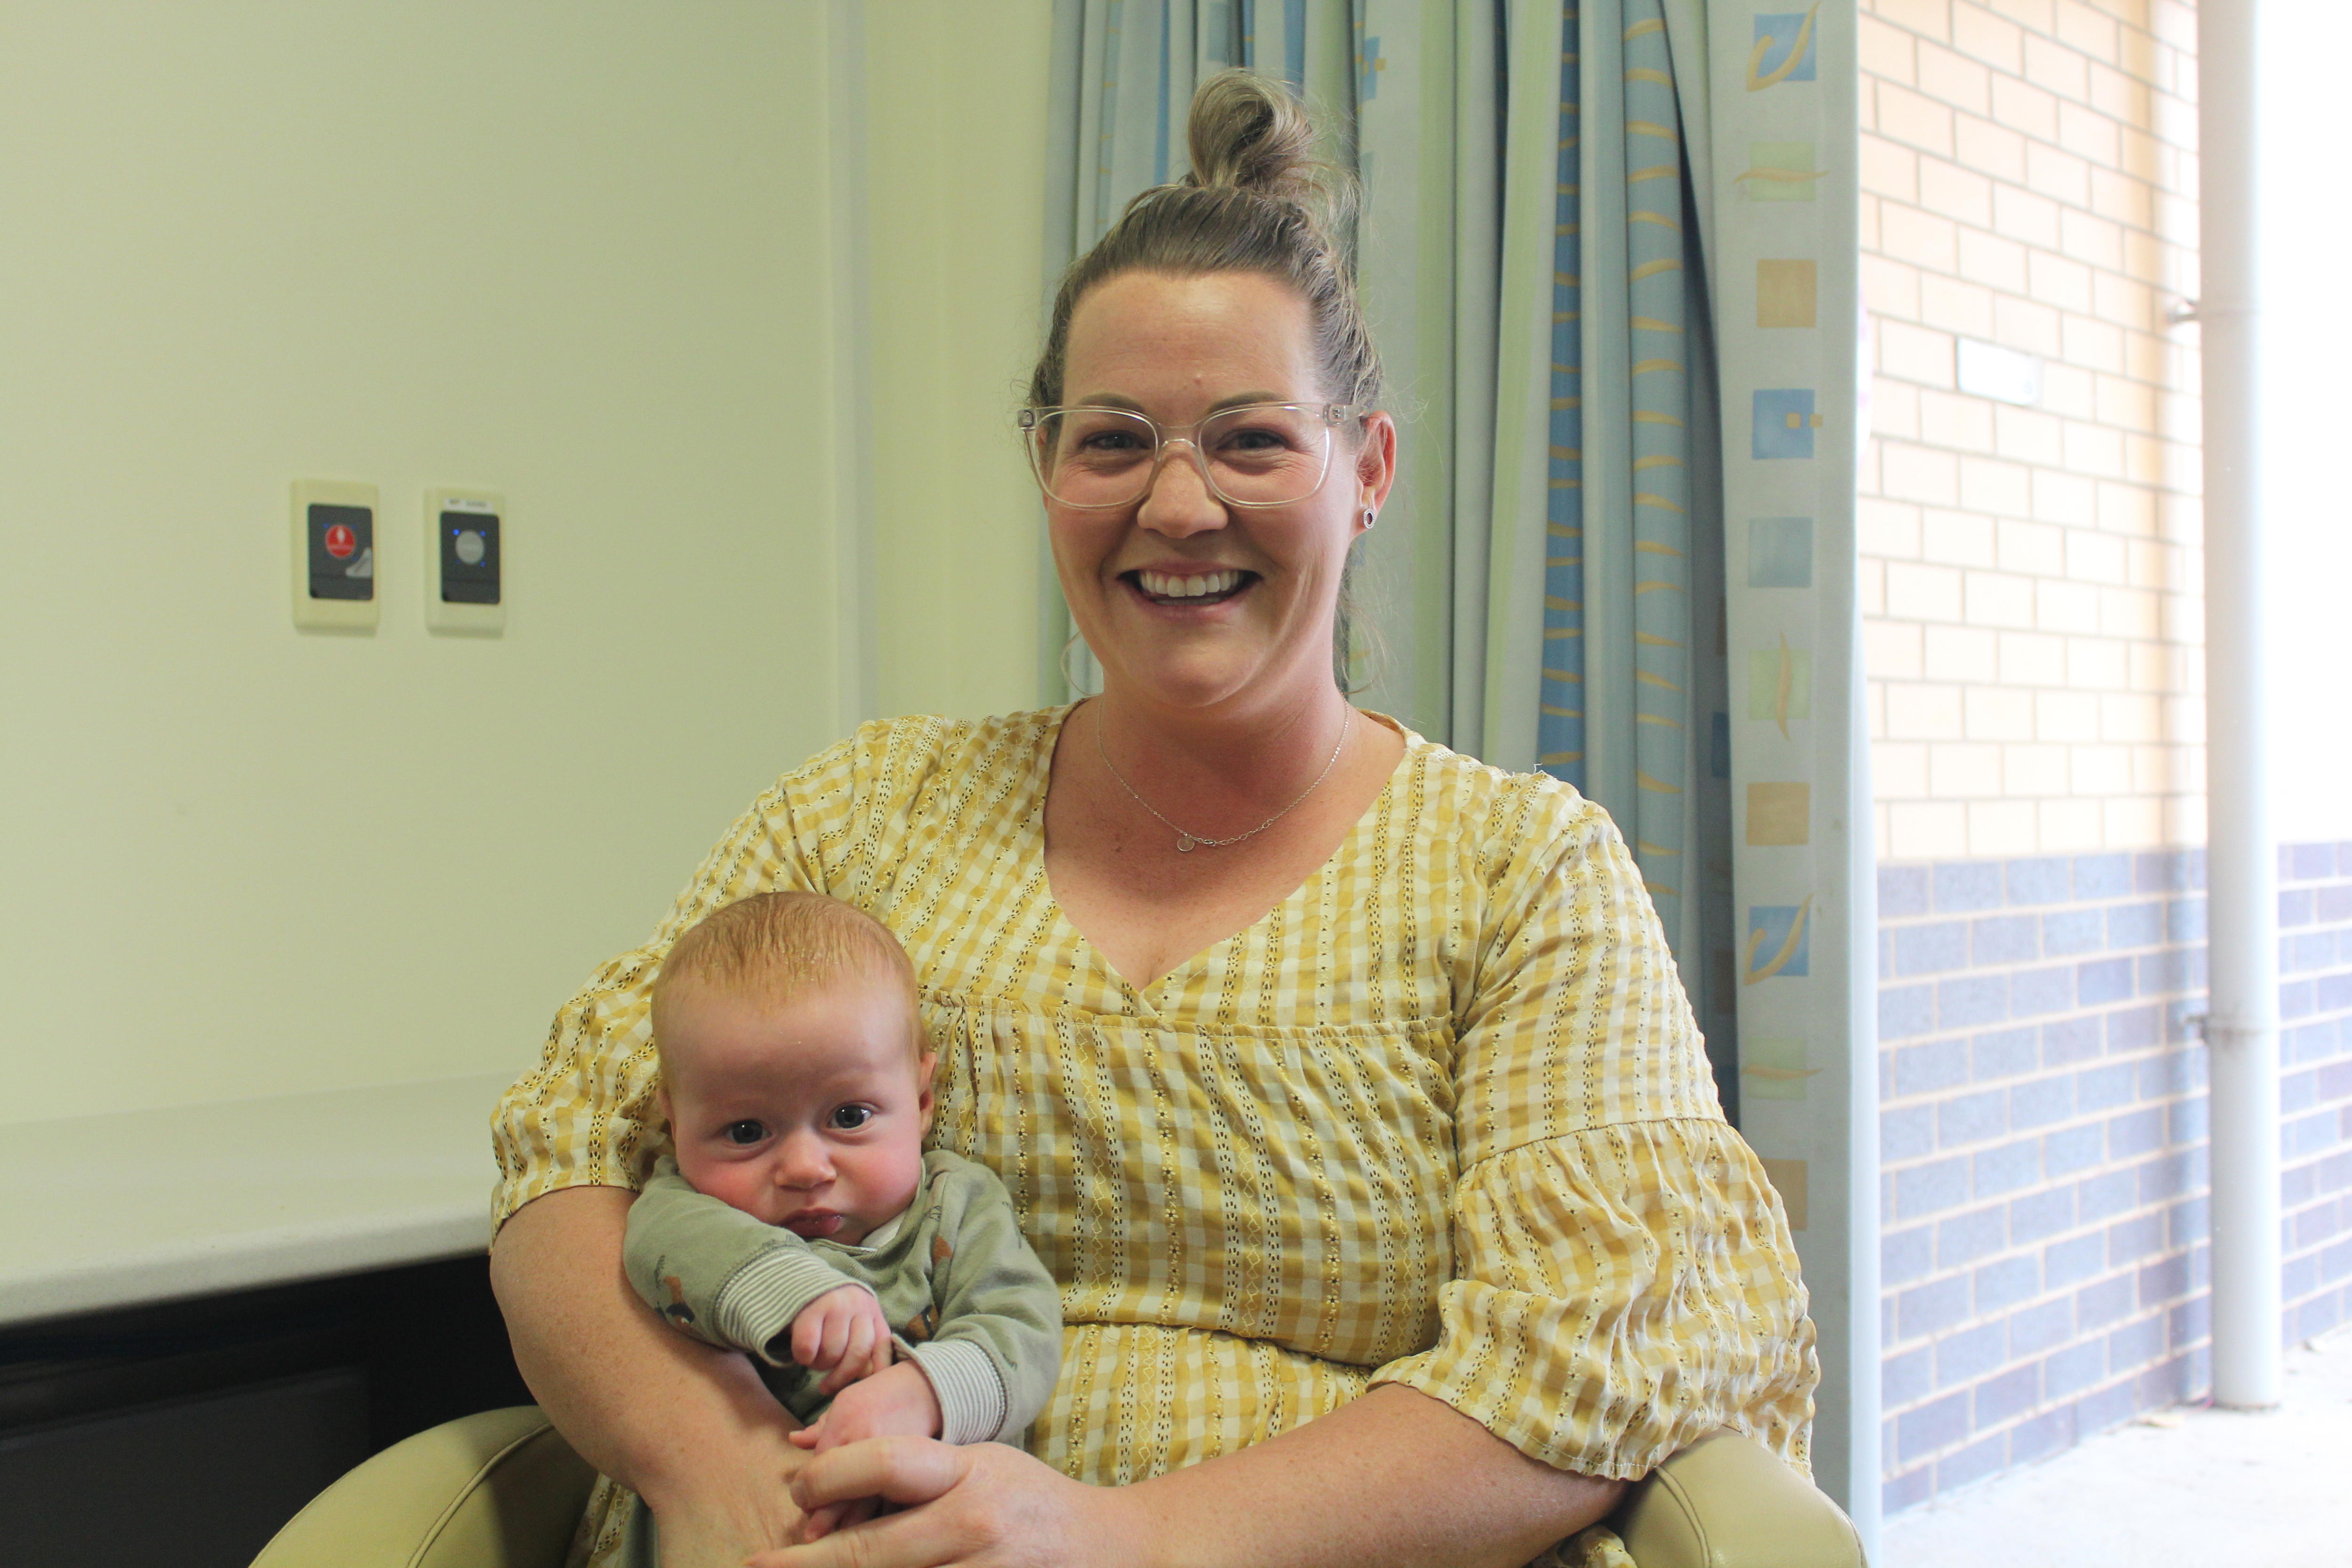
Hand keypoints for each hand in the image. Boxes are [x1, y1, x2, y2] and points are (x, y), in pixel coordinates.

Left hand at [748, 1437, 1147, 1567]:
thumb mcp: (980, 1463)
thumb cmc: (1029, 1502)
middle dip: (801, 1562)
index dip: (829, 1475)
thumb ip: (919, 1472)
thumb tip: (831, 1482)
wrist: (1109, 1549)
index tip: (798, 1490)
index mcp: (966, 1472)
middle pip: (867, 1549)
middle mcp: (970, 1523)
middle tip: (754, 1564)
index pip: (884, 1462)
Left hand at [786, 1362, 941, 1539]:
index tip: (804, 1504)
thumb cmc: (876, 1395)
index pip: (817, 1472)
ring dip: (849, 1525)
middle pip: (839, 1493)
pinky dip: (879, 1521)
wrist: (922, 1390)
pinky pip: (891, 1505)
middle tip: (811, 1534)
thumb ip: (819, 1428)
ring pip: (865, 1505)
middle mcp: (863, 1447)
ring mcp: (889, 1462)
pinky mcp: (910, 1473)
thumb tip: (793, 1440)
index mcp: (843, 1429)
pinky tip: (870, 1536)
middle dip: (824, 1518)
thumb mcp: (843, 1403)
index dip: (807, 1493)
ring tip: (836, 1544)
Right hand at [790, 1284, 892, 1396]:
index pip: (883, 1346)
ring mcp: (836, 1305)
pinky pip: (809, 1346)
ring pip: (832, 1353)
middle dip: (841, 1378)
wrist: (801, 1279)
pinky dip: (804, 1358)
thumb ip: (863, 1346)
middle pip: (857, 1354)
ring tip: (814, 1361)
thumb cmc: (831, 1311)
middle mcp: (859, 1306)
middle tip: (826, 1387)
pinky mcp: (811, 1308)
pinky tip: (802, 1355)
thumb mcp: (854, 1323)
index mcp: (873, 1312)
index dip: (877, 1372)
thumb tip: (868, 1378)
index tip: (866, 1392)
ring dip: (820, 1366)